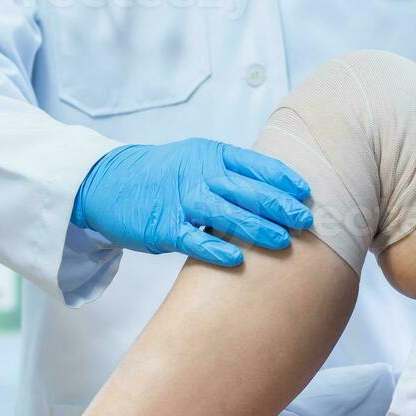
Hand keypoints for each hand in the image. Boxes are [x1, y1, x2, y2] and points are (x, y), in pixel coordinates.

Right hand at [71, 139, 312, 267]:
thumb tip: (276, 192)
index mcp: (211, 155)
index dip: (283, 180)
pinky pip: (193, 239)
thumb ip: (231, 173)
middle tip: (305, 221)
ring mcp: (180, 201)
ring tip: (282, 242)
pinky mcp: (162, 226)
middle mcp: (198, 175)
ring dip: (257, 228)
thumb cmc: (161, 175)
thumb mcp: (196, 160)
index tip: (306, 194)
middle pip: (247, 190)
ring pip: (226, 214)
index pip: (255, 165)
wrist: (108, 183)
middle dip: (279, 206)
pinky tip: (237, 259)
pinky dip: (215, 249)